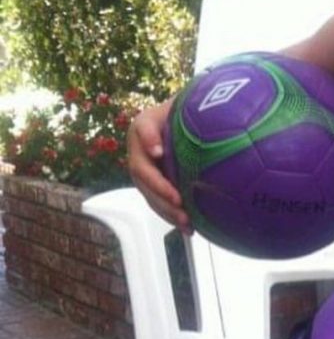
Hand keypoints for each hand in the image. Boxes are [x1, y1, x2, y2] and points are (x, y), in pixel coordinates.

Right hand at [126, 100, 189, 231]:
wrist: (185, 122)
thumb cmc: (185, 113)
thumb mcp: (181, 109)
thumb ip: (177, 117)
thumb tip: (161, 147)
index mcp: (141, 130)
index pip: (143, 136)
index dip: (149, 144)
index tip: (159, 153)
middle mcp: (138, 153)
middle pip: (144, 177)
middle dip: (161, 192)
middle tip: (179, 203)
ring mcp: (145, 173)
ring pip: (150, 195)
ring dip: (167, 211)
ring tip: (186, 223)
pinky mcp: (155, 187)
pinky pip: (159, 204)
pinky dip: (172, 217)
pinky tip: (189, 229)